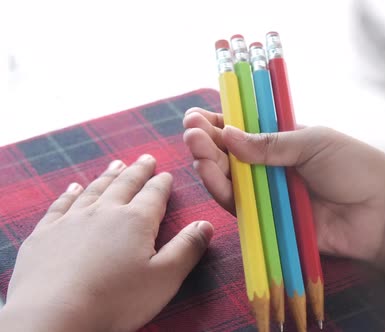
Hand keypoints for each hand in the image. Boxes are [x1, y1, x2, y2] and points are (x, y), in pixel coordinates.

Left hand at [0, 155, 213, 331]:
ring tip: (117, 165)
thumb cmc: (114, 301)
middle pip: (125, 184)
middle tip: (146, 158)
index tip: (167, 174)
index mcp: (136, 221)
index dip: (162, 183)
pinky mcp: (45, 234)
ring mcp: (71, 220)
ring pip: (94, 190)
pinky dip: (70, 193)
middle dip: (138, 171)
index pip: (154, 194)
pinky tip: (73, 187)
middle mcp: (104, 212)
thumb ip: (187, 248)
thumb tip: (205, 224)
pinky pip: (60, 205)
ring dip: (108, 176)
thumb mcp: (164, 278)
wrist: (54, 316)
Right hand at [182, 108, 384, 272]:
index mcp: (286, 143)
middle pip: (231, 156)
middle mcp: (273, 169)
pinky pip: (240, 207)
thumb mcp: (314, 143)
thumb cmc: (356, 169)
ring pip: (230, 181)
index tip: (198, 116)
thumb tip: (228, 134)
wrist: (382, 214)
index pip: (245, 131)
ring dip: (210, 162)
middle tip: (191, 129)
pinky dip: (223, 190)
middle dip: (208, 141)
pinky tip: (210, 171)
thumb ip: (271, 143)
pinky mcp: (269, 223)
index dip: (221, 123)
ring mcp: (270, 196)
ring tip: (196, 145)